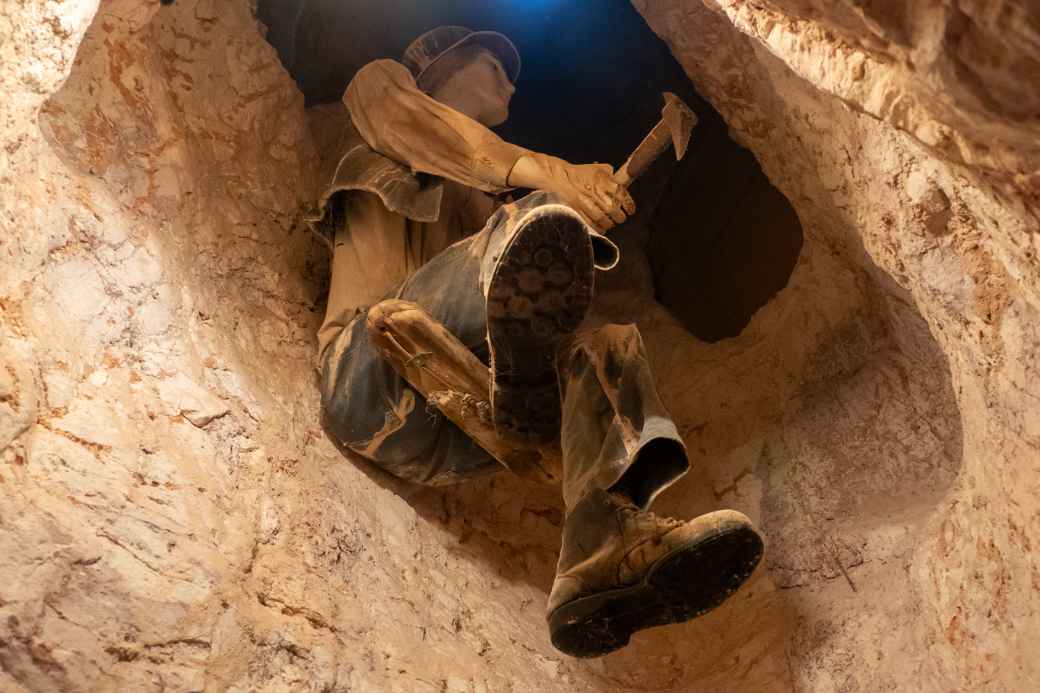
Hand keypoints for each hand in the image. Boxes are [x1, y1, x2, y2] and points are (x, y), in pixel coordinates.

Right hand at [508, 154, 635, 231]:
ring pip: (605, 220)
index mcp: (605, 182)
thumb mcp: (597, 168)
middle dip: (620, 217)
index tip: (631, 211)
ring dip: (610, 224)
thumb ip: (610, 174)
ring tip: (610, 223)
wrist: (560, 177)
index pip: (623, 196)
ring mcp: (589, 204)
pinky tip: (602, 227)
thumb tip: (618, 179)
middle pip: (615, 212)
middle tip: (620, 218)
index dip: (629, 206)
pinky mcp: (580, 212)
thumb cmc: (580, 173)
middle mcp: (599, 194)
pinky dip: (599, 228)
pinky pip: (593, 224)